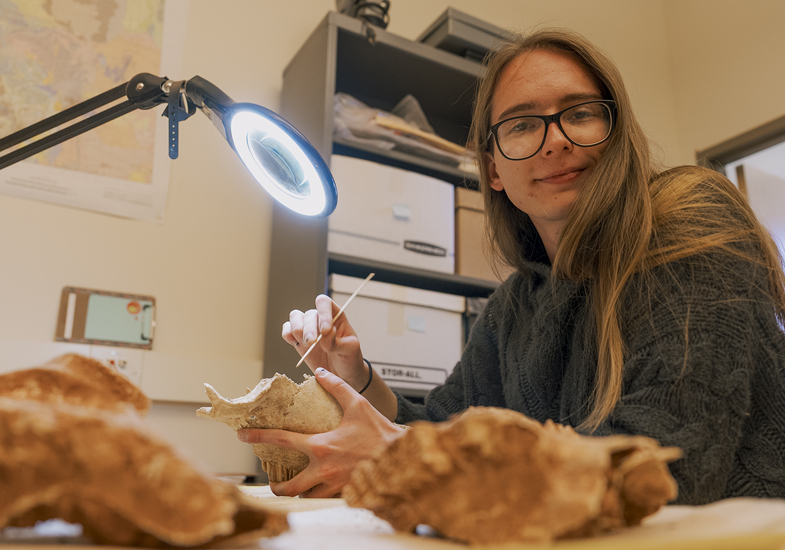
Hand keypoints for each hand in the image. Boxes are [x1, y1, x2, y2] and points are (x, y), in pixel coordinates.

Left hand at [237, 368, 403, 497]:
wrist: (402, 456)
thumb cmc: (381, 432)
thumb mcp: (358, 404)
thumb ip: (336, 387)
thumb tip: (321, 373)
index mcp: (321, 447)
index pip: (282, 441)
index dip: (258, 437)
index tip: (243, 436)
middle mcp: (323, 470)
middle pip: (289, 486)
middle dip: (276, 486)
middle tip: (273, 481)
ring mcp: (334, 486)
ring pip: (306, 497)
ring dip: (299, 492)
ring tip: (297, 486)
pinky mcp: (346, 494)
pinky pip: (326, 499)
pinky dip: (320, 495)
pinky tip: (322, 488)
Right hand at [282, 294, 366, 390]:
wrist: (341, 373)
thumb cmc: (349, 358)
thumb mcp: (350, 350)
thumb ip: (338, 341)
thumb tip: (326, 333)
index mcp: (336, 316)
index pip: (325, 303)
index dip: (323, 313)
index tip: (325, 330)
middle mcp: (320, 319)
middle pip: (309, 314)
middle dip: (310, 329)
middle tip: (312, 342)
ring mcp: (308, 328)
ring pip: (295, 317)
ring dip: (298, 331)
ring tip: (307, 344)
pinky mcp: (298, 339)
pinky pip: (287, 330)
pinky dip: (288, 335)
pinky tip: (296, 344)